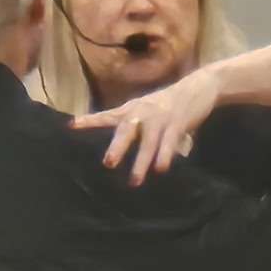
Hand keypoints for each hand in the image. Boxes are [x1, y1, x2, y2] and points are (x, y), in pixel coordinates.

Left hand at [71, 64, 221, 184]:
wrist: (197, 88)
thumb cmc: (168, 104)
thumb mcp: (145, 109)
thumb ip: (132, 125)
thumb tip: (116, 146)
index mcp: (132, 109)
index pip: (107, 115)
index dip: (90, 120)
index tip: (72, 125)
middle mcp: (142, 112)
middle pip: (126, 130)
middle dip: (118, 147)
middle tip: (108, 163)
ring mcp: (160, 118)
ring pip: (148, 142)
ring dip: (141, 162)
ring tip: (135, 181)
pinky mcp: (177, 124)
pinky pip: (169, 143)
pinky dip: (164, 156)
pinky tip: (160, 169)